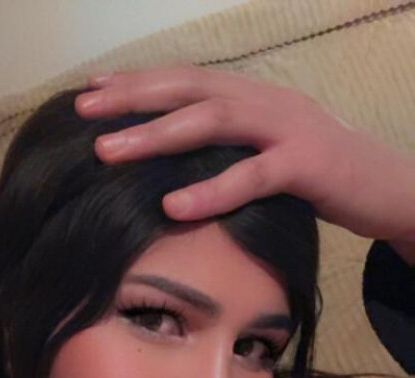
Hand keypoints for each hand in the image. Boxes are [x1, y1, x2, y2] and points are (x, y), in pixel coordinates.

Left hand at [75, 65, 414, 244]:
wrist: (388, 183)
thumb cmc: (318, 173)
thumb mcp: (265, 150)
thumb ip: (226, 147)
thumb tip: (174, 163)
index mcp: (250, 95)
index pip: (184, 80)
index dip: (136, 82)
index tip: (90, 92)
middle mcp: (263, 100)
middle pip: (187, 90)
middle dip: (131, 99)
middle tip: (82, 112)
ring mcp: (286, 128)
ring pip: (211, 122)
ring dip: (155, 136)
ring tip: (109, 152)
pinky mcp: (307, 165)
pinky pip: (251, 177)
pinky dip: (210, 191)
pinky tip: (173, 207)